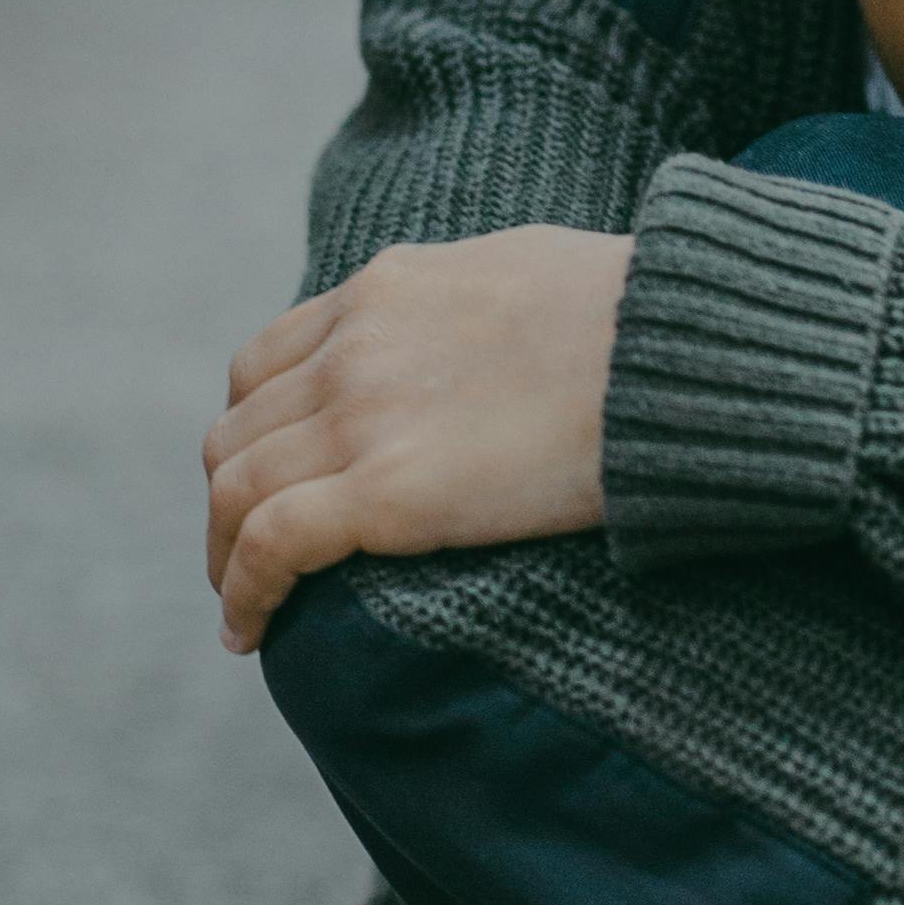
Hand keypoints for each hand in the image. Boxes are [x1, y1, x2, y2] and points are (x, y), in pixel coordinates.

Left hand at [204, 229, 633, 652]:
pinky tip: (248, 633)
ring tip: (242, 604)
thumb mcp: (530, 271)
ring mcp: (360, 418)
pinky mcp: (384, 493)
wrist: (679, 348)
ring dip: (223, 551)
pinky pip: (270, 545)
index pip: (269, 362)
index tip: (270, 477)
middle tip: (248, 552)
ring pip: (235, 489)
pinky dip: (244, 592)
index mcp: (386, 290)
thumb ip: (472, 307)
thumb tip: (484, 333)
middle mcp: (353, 347)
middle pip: (239, 431)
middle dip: (233, 496)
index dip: (255, 429)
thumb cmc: (645, 315)